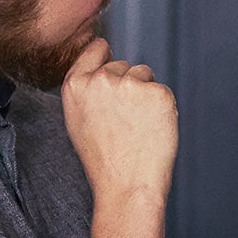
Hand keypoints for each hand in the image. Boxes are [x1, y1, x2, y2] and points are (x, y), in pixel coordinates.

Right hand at [61, 37, 177, 237]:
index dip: (106, 58)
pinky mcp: (158, 93)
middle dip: (127, 85)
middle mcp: (100, 79)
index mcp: (75, 85)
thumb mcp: (79, 120)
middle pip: (123, 65)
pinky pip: (162, 91)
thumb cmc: (104, 160)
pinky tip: (151, 130)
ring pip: (144, 75)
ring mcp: (130, 84)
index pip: (96, 49)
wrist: (126, 188)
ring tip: (136, 128)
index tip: (112, 72)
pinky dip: (162, 108)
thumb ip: (87, 90)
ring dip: (145, 95)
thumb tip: (106, 60)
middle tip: (123, 122)